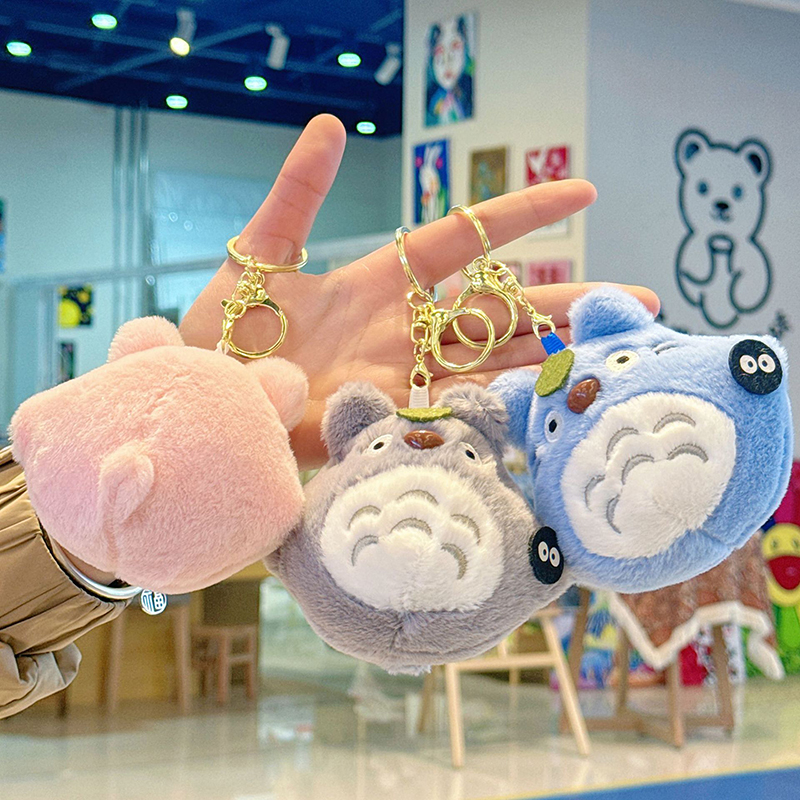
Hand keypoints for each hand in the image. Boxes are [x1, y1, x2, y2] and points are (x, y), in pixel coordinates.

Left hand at [180, 115, 658, 468]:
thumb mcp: (259, 255)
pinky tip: (548, 398)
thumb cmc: (224, 328)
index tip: (581, 190)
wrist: (207, 398)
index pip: (465, 239)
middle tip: (637, 300)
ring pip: (490, 359)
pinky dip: (499, 403)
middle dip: (565, 303)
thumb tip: (329, 124)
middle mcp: (403, 328)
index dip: (520, 215)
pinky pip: (455, 409)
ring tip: (611, 349)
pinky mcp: (389, 419)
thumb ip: (296, 194)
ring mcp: (401, 376)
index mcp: (380, 279)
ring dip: (549, 353)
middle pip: (499, 308)